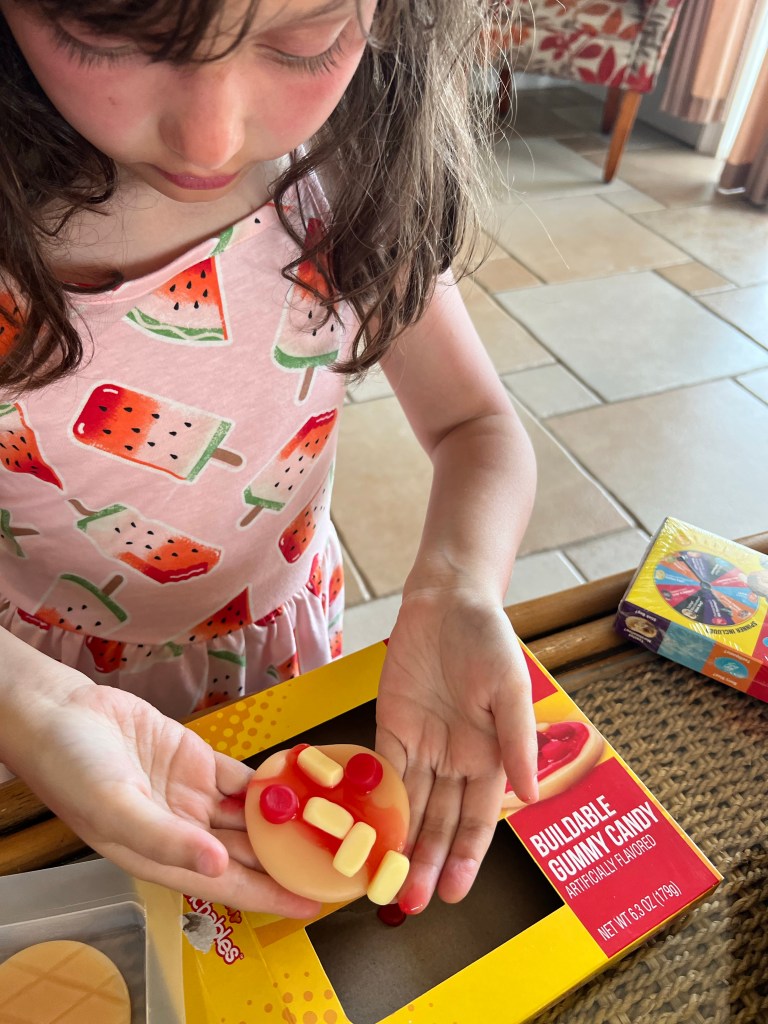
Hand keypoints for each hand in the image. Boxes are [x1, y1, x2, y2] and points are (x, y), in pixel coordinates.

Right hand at [12, 673, 319, 916]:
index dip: (269, 895)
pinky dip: (268, 781)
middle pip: (246, 852)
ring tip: (328, 821)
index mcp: (161, 855)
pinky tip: (299, 782)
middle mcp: (183, 830)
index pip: (226, 884)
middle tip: (336, 857)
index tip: (311, 901)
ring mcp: (192, 794)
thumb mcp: (115, 808)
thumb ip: (165, 838)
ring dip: (284, 819)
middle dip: (287, 858)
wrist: (60, 713)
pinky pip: (241, 777)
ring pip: (249, 815)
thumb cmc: (72, 769)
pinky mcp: (198, 760)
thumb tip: (217, 865)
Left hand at [374, 587, 537, 912]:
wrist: (448, 600)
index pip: (477, 819)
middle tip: (410, 902)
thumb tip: (531, 795)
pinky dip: (373, 802)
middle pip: (438, 821)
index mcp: (490, 756)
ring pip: (409, 806)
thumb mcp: (511, 687)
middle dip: (425, 863)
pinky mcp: (391, 727)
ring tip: (384, 883)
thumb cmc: (488, 639)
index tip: (454, 891)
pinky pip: (381, 771)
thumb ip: (517, 740)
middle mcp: (455, 760)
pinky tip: (364, 832)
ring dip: (398, 844)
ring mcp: (421, 746)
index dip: (465, 856)